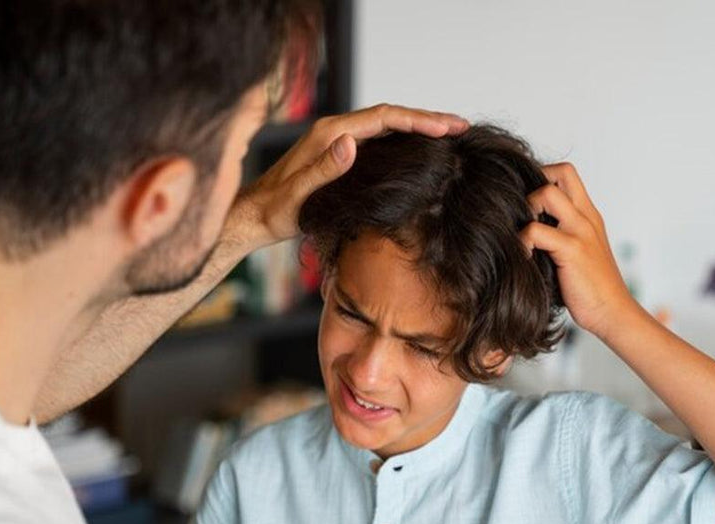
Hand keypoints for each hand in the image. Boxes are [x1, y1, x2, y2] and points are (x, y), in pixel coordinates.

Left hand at [223, 104, 468, 252]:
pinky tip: (418, 150)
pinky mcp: (338, 154)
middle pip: (390, 116)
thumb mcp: (297, 195)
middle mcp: (335, 131)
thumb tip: (351, 142)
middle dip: (427, 119)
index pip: (384, 117)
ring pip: (386, 126)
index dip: (418, 120)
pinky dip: (402, 140)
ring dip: (417, 127)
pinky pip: (378, 140)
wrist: (253, 217)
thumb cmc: (273, 210)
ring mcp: (337, 141)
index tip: (447, 127)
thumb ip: (323, 169)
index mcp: (329, 134)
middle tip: (461, 126)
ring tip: (450, 133)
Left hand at [519, 163, 639, 340]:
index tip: (527, 202)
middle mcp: (586, 217)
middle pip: (561, 171)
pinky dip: (521, 241)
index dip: (543, 177)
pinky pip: (535, 231)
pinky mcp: (572, 249)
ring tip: (521, 234)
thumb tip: (524, 229)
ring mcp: (580, 231)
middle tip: (522, 211)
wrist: (613, 313)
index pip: (567, 174)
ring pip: (546, 193)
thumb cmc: (590, 288)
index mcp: (587, 216)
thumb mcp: (577, 252)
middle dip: (533, 182)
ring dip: (524, 208)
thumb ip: (559, 235)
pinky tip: (521, 257)